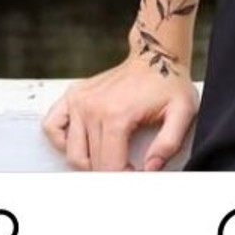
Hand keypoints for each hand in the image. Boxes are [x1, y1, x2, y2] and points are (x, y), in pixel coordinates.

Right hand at [42, 55, 198, 171]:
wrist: (155, 56)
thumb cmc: (168, 83)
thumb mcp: (182, 111)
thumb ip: (169, 143)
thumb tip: (150, 168)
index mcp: (117, 115)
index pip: (109, 167)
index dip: (124, 179)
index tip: (137, 175)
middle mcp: (93, 108)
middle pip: (92, 163)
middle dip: (111, 173)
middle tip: (128, 168)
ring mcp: (80, 101)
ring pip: (73, 153)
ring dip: (90, 163)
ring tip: (110, 156)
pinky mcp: (73, 95)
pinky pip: (52, 126)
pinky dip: (61, 141)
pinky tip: (82, 142)